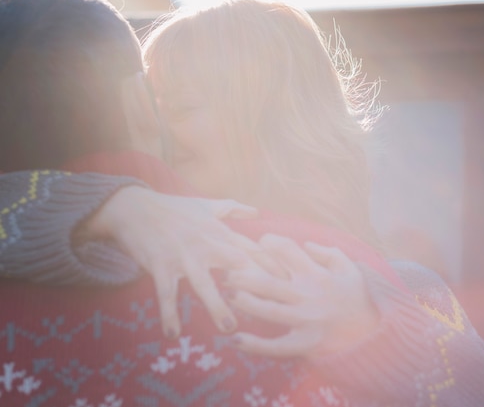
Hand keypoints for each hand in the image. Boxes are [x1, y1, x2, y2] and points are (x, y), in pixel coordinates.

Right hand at [81, 186, 260, 337]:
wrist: (134, 208)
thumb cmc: (173, 208)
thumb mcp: (206, 205)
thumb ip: (233, 209)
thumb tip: (256, 212)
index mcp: (219, 232)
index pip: (252, 249)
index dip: (273, 265)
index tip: (291, 282)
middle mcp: (206, 243)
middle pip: (236, 265)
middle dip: (255, 284)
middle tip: (272, 307)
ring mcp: (183, 255)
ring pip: (203, 283)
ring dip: (216, 305)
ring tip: (229, 327)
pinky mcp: (160, 265)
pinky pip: (166, 293)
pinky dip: (169, 314)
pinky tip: (173, 335)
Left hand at [224, 234, 380, 358]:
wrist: (372, 333)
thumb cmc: (357, 298)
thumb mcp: (350, 268)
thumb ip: (329, 253)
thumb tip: (306, 244)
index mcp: (316, 274)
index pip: (287, 251)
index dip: (269, 242)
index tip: (258, 243)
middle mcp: (308, 295)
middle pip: (270, 281)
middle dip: (245, 275)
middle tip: (226, 270)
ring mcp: (306, 320)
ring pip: (270, 311)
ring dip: (247, 303)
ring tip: (228, 297)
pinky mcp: (305, 343)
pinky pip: (278, 346)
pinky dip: (257, 345)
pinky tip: (237, 340)